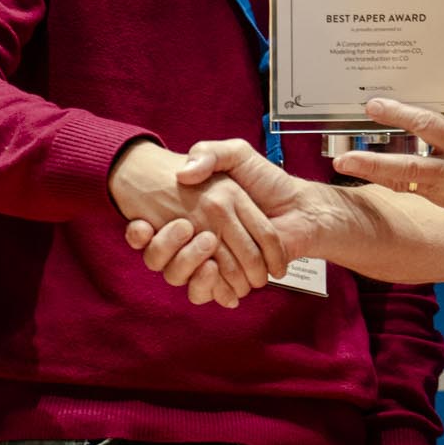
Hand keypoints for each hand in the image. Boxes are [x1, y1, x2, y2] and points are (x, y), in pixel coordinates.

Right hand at [108, 140, 287, 306]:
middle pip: (162, 256)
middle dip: (165, 247)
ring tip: (203, 246)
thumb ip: (210, 154)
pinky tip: (212, 269)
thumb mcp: (237, 154)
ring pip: (179, 275)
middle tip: (185, 229)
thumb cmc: (270, 181)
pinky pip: (205, 291)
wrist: (302, 208)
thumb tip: (183, 174)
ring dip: (185, 264)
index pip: (155, 230)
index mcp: (194, 211)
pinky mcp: (229, 278)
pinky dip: (206, 286)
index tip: (141, 226)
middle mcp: (199, 237)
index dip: (141, 233)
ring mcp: (213, 259)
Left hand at [330, 100, 443, 212]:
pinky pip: (413, 189)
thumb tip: (412, 111)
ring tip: (346, 163)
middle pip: (407, 168)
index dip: (399, 115)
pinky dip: (393, 178)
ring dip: (373, 172)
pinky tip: (372, 170)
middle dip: (372, 163)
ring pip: (403, 182)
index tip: (374, 106)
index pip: (428, 126)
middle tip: (342, 159)